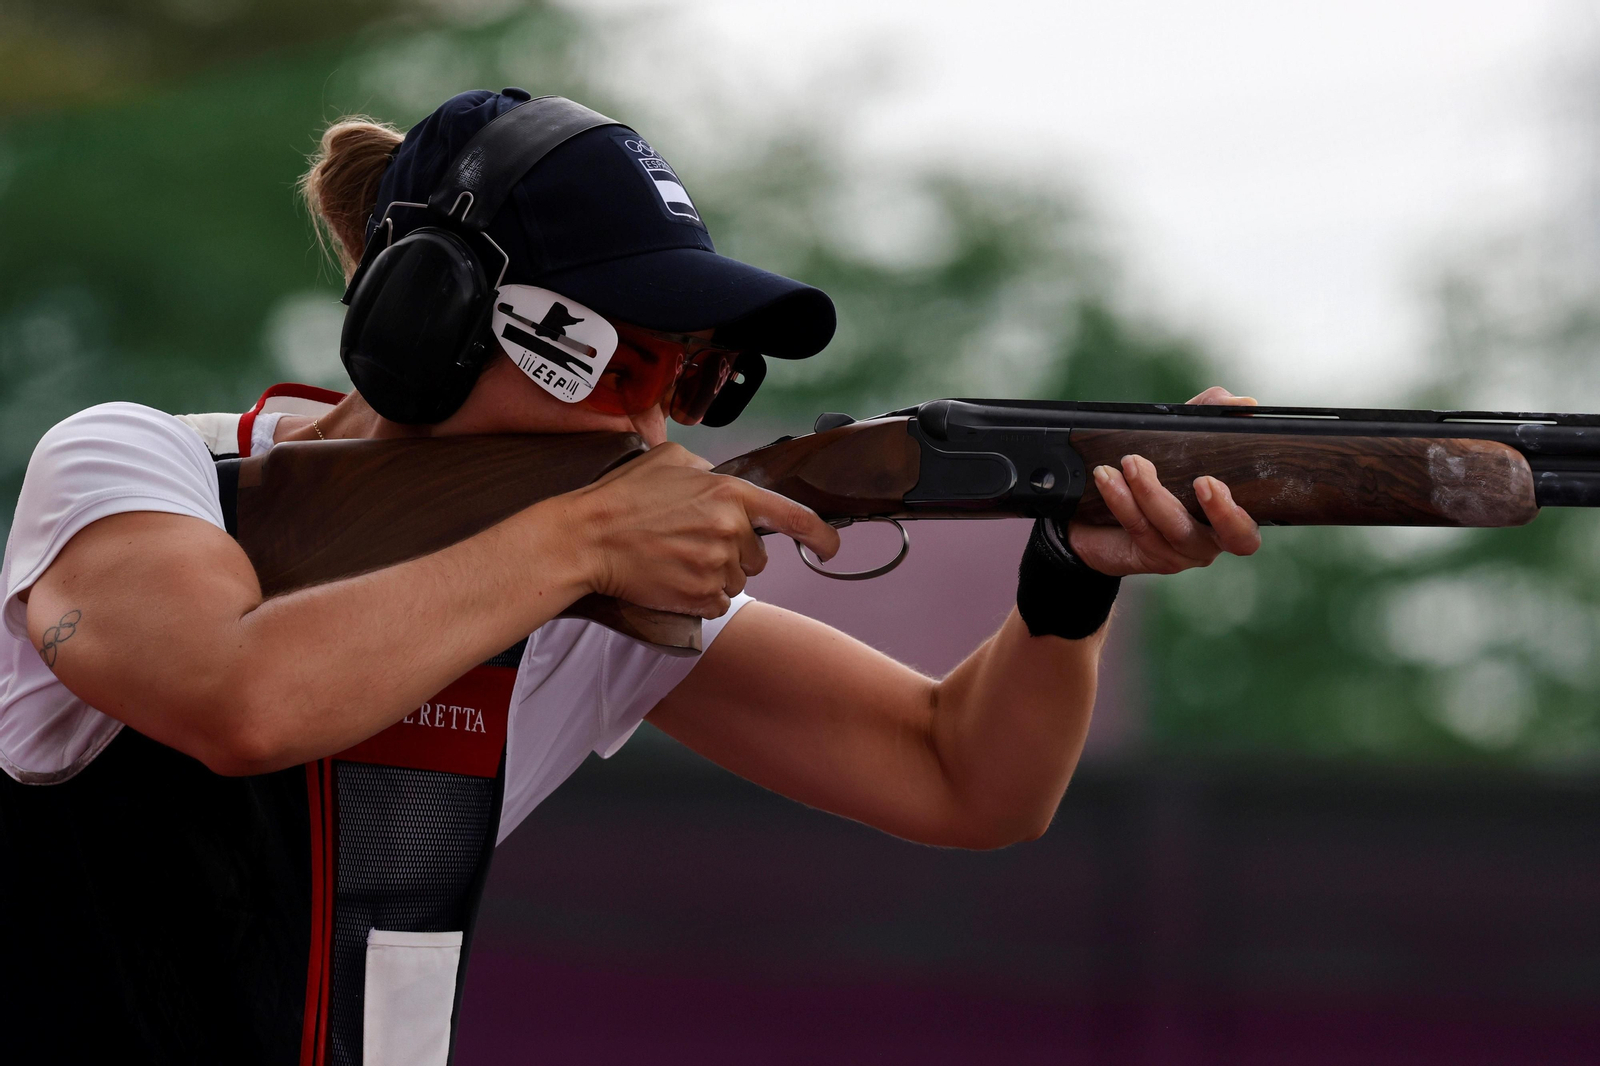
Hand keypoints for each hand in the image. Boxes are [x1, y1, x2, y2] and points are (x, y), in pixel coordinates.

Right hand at [568, 442, 840, 617]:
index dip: (820, 535)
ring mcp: (718, 566)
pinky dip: (702, 596)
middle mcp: (732, 530)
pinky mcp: (701, 596)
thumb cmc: (623, 498)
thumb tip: (717, 478)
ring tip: (677, 558)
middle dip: (734, 552)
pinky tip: (674, 579)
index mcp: (730, 493)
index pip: (793, 517)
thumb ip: (707, 467)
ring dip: (715, 574)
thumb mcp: (670, 459)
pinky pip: (719, 603)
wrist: (588, 539)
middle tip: (692, 542)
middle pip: (758, 555)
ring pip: (738, 579)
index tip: (830, 547)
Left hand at [1066, 386, 1261, 575]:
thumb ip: (1210, 415)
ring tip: (1130, 462)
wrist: (1101, 512)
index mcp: (1227, 518)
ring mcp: (1179, 552)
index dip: (1237, 514)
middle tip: (1201, 481)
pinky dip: (1121, 500)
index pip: (1246, 530)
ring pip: (1174, 529)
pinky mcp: (1148, 555)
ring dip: (1151, 493)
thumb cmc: (1158, 471)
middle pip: (1228, 538)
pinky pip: (1138, 528)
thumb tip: (1244, 404)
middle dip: (1218, 511)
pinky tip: (1107, 477)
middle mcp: (1209, 541)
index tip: (1213, 482)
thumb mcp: (1182, 437)